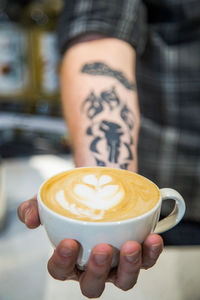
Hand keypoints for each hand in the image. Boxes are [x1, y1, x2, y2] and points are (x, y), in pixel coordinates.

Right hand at [18, 196, 163, 297]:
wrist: (104, 184)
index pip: (61, 271)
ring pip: (123, 280)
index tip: (69, 242)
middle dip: (98, 271)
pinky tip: (152, 238)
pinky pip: (147, 261)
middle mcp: (94, 265)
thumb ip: (35, 207)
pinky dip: (151, 253)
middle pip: (93, 285)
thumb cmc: (78, 198)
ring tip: (131, 246)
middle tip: (102, 248)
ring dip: (129, 267)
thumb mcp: (52, 199)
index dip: (63, 263)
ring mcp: (117, 261)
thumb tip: (29, 218)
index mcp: (71, 258)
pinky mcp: (138, 252)